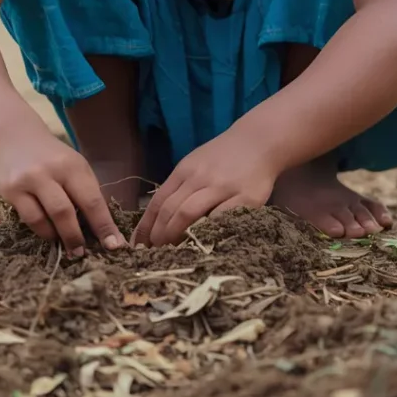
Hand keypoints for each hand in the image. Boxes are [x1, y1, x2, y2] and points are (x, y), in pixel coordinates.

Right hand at [0, 124, 126, 255]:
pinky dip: (42, 230)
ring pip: (46, 219)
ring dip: (59, 238)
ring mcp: (28, 181)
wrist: (12, 134)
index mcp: (72, 165)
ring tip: (68, 247)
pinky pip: (29, 219)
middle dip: (77, 237)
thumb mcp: (73, 164)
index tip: (115, 246)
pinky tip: (49, 233)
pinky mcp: (9, 191)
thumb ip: (84, 190)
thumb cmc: (50, 154)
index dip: (104, 226)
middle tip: (84, 254)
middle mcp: (50, 171)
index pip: (92, 200)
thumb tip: (100, 226)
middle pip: (67, 212)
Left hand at [132, 127, 276, 246]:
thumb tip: (158, 219)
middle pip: (170, 209)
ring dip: (175, 236)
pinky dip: (208, 233)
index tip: (137, 246)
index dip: (146, 226)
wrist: (259, 142)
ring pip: (189, 213)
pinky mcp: (245, 198)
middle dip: (158, 235)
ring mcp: (221, 187)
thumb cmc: (224, 156)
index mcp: (185, 170)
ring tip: (171, 253)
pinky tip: (202, 246)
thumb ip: (180, 187)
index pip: (159, 201)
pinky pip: (221, 218)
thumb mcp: (196, 164)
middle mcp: (199, 177)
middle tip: (153, 255)